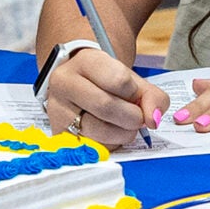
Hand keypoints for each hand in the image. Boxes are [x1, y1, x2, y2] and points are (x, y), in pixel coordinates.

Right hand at [42, 44, 168, 151]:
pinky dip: (109, 144)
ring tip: (124, 126)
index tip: (133, 94)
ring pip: (97, 130)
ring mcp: (57, 110)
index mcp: (85, 61)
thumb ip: (152, 97)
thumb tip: (152, 119)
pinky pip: (91, 146)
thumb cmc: (108, 83)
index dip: (133, 92)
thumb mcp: (133, 81)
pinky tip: (110, 134)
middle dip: (131, 117)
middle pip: (106, 106)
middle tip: (137, 118)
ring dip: (122, 134)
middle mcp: (64, 83)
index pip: (118, 79)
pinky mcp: (58, 133)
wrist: (83, 86)